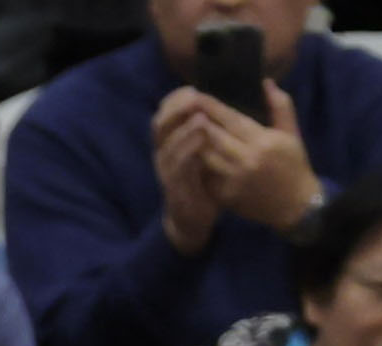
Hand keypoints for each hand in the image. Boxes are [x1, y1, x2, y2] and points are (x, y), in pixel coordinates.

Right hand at [152, 87, 221, 253]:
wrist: (193, 221)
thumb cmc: (203, 184)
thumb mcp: (205, 153)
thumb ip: (208, 131)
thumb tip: (221, 105)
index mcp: (169, 142)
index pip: (165, 112)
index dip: (176, 99)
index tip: (194, 88)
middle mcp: (162, 153)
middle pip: (160, 122)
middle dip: (176, 108)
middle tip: (195, 98)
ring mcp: (166, 171)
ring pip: (168, 143)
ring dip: (184, 129)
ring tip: (201, 118)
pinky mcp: (173, 188)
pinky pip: (178, 166)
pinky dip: (188, 152)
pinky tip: (202, 142)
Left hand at [194, 80, 321, 232]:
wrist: (296, 206)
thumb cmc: (294, 165)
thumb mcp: (292, 133)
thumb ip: (280, 106)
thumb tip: (266, 82)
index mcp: (261, 142)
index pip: (230, 118)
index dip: (211, 106)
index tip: (197, 95)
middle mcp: (246, 161)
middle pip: (214, 136)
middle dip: (198, 121)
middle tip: (185, 110)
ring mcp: (235, 181)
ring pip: (207, 157)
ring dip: (195, 143)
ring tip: (186, 131)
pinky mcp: (228, 197)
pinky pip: (207, 177)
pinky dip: (199, 165)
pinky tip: (193, 155)